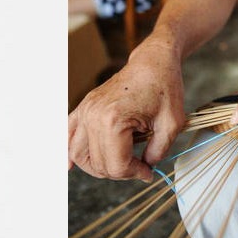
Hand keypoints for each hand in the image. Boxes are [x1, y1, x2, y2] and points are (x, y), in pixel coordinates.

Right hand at [68, 42, 185, 180]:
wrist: (153, 63)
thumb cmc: (165, 88)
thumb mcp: (171, 124)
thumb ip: (157, 152)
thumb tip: (145, 169)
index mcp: (114, 120)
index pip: (117, 166)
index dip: (136, 174)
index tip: (149, 172)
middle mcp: (94, 116)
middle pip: (98, 164)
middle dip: (121, 172)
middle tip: (140, 167)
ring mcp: (86, 111)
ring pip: (78, 155)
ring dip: (98, 167)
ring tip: (119, 165)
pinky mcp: (84, 107)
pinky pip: (67, 135)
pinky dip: (66, 152)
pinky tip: (68, 166)